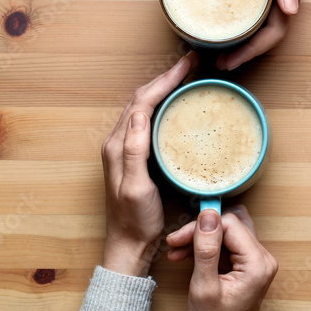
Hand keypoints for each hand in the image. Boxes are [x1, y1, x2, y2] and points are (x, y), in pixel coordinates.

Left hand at [100, 51, 196, 276]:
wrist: (129, 245)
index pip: (142, 102)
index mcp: (118, 146)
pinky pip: (149, 122)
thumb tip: (140, 114)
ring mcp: (125, 150)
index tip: (188, 65)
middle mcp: (118, 143)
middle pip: (142, 99)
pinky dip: (163, 107)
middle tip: (191, 64)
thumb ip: (134, 151)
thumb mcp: (135, 187)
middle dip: (166, 78)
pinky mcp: (135, 158)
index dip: (164, 80)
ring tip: (186, 78)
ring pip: (145, 108)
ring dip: (164, 89)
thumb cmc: (135, 221)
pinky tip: (177, 108)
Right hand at [166, 206, 277, 310]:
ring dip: (202, 239)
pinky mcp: (248, 267)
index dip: (200, 227)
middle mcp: (263, 259)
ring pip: (228, 233)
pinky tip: (187, 257)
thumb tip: (207, 214)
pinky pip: (228, 245)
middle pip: (230, 225)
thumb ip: (206, 249)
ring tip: (177, 251)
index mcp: (257, 264)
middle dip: (200, 232)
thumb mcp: (203, 287)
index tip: (177, 239)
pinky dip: (207, 248)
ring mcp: (257, 263)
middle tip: (175, 244)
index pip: (229, 224)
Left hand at [218, 0, 306, 70]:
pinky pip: (251, 3)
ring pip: (259, 19)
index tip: (228, 61)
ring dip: (241, 36)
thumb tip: (292, 10)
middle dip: (244, 50)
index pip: (275, 32)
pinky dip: (237, 16)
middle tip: (217, 60)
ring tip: (216, 45)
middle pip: (267, 31)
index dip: (253, 51)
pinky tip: (220, 16)